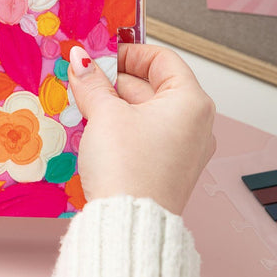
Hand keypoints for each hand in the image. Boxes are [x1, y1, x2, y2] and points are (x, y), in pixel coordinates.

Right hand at [68, 44, 215, 215]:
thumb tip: (81, 60)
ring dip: (114, 103)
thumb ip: (92, 82)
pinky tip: (95, 128)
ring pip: (145, 111)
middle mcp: (195, 124)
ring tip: (84, 103)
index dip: (128, 52)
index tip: (100, 56)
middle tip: (83, 79)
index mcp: (190, 103)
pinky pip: (145, 134)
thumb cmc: (128, 167)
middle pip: (152, 85)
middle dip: (115, 80)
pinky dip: (121, 125)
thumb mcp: (105, 114)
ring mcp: (183, 148)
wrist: (128, 224)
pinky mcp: (168, 168)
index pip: (162, 59)